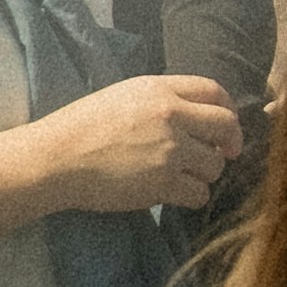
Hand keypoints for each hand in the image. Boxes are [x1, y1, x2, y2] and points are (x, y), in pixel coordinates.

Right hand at [46, 75, 241, 214]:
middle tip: (223, 154)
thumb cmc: (81, 126)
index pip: (215, 91)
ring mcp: (169, 150)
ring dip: (205, 173)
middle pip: (226, 126)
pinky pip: (198, 193)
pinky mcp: (162, 184)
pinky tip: (175, 194)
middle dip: (230, 142)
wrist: (56, 159)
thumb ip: (162, 99)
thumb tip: (194, 113)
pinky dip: (191, 197)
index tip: (226, 125)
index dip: (227, 109)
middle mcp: (171, 115)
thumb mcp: (124, 95)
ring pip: (215, 165)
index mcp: (160, 89)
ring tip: (184, 176)